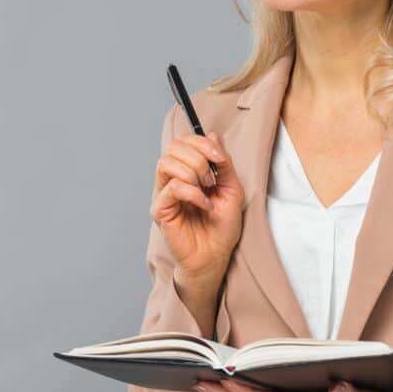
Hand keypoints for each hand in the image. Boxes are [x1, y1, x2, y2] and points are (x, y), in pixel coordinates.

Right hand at [151, 130, 244, 280]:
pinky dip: (193, 192)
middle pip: (173, 146)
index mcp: (187, 172)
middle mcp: (172, 179)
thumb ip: (223, 163)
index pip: (183, 142)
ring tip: (206, 189)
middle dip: (198, 156)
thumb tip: (214, 135)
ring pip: (167, 162)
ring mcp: (164, 194)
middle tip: (212, 178)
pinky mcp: (160, 210)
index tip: (220, 157)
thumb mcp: (232, 189)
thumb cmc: (222, 227)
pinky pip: (172, 187)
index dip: (201, 142)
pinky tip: (205, 204)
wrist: (216, 256)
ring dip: (192, 171)